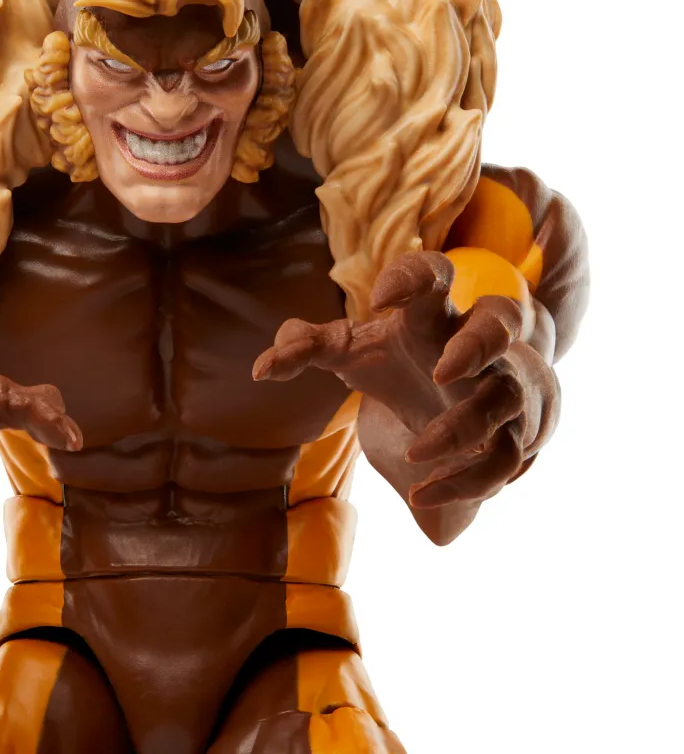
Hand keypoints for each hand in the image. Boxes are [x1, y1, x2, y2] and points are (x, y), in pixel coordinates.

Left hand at [253, 251, 557, 510]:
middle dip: (479, 343)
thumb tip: (260, 369)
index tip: (380, 296)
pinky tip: (421, 494)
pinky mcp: (508, 434)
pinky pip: (503, 459)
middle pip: (500, 320)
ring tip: (416, 452)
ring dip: (463, 429)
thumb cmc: (397, 358)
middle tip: (442, 370)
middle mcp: (471, 344)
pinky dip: (465, 481)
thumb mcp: (348, 349)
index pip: (432, 274)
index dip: (414, 276)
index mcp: (428, 314)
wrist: (456, 394)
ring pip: (502, 399)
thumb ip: (305, 348)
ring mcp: (496, 387)